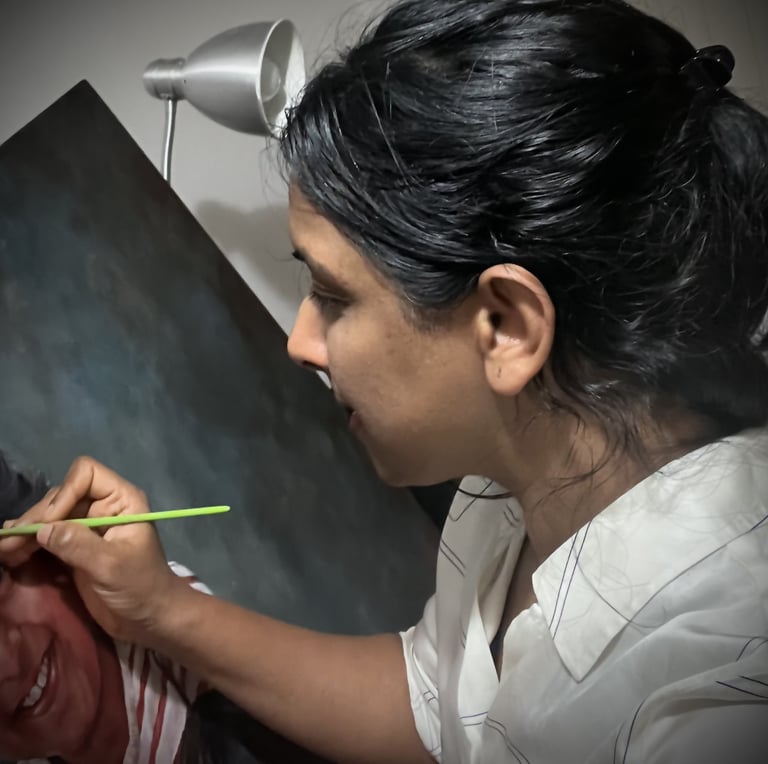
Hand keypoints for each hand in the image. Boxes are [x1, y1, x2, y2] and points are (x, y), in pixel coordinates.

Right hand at [0, 456, 181, 644]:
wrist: (149, 618)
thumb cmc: (141, 587)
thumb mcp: (111, 566)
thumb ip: (78, 545)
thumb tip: (43, 529)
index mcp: (122, 500)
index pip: (86, 474)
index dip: (64, 494)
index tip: (49, 524)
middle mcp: (103, 507)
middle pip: (61, 496)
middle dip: (36, 517)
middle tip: (10, 541)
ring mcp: (88, 527)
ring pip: (50, 517)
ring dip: (26, 531)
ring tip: (4, 549)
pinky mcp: (76, 548)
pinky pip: (48, 537)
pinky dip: (29, 543)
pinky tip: (10, 553)